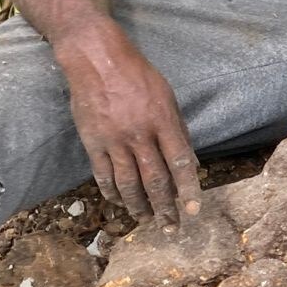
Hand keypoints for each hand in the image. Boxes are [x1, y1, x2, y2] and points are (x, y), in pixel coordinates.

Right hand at [56, 19, 201, 228]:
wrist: (97, 59)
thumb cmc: (137, 74)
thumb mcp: (166, 95)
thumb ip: (178, 130)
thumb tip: (189, 163)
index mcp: (163, 120)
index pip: (180, 163)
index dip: (188, 190)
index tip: (193, 211)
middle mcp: (140, 134)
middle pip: (155, 180)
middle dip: (164, 208)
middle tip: (170, 227)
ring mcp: (114, 140)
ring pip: (128, 184)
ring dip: (138, 206)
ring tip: (146, 220)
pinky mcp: (93, 142)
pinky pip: (104, 176)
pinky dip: (112, 193)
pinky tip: (119, 202)